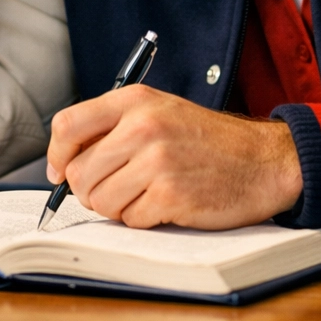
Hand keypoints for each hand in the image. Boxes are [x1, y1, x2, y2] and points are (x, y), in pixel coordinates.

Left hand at [45, 85, 303, 229]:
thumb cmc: (207, 142)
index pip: (67, 126)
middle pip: (78, 172)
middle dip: (91, 190)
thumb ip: (113, 128)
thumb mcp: (160, 113)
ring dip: (118, 207)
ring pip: (99, 200)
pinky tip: (168, 204)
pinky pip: (129, 219)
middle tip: (119, 189)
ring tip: (147, 194)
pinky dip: (143, 219)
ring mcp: (157, 161)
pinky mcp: (170, 194)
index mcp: (135, 101)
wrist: (264, 161)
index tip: (61, 172)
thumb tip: (62, 165)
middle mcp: (142, 126)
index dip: (57, 155)